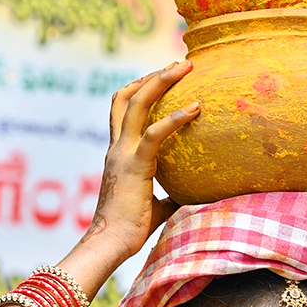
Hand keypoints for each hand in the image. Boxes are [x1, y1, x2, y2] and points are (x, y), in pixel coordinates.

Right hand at [84, 62, 199, 260]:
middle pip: (128, 96)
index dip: (141, 88)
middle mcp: (117, 148)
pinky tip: (196, 108)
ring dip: (162, 80)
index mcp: (119, 154)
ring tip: (186, 66)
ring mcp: (123, 154)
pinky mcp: (134, 166)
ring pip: (137, 103)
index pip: (123, 109)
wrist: (110, 244)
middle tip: (181, 62)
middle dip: (154, 75)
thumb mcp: (156, 205)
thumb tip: (192, 193)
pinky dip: (176, 117)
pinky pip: (156, 133)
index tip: (164, 76)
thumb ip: (170, 193)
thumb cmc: (129, 229)